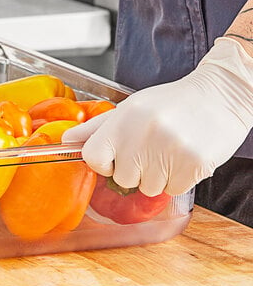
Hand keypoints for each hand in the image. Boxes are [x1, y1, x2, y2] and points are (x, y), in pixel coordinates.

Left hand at [61, 37, 252, 195]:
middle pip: (123, 178)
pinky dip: (178, 179)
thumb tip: (65, 141)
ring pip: (148, 188)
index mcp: (123, 119)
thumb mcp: (128, 108)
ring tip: (169, 151)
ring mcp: (169, 151)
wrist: (220, 95)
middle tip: (151, 149)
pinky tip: (184, 157)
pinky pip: (172, 190)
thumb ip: (95, 128)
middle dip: (135, 169)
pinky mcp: (193, 165)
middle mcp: (143, 135)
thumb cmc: (170, 104)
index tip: (115, 157)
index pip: (92, 157)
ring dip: (158, 176)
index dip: (103, 162)